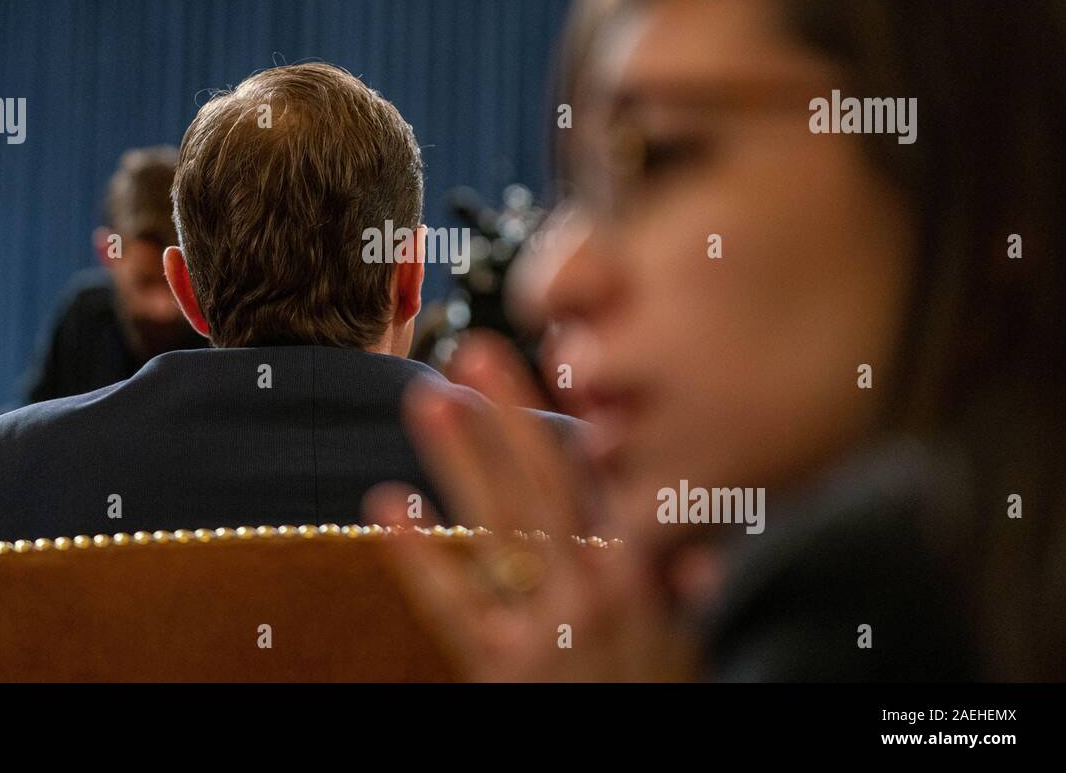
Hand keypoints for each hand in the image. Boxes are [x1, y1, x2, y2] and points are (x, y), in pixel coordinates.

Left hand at [365, 333, 699, 681]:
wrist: (636, 767)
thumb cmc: (662, 695)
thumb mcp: (695, 636)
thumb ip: (690, 581)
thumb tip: (695, 541)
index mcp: (637, 569)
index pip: (593, 475)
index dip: (557, 418)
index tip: (539, 358)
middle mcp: (590, 587)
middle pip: (540, 484)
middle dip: (505, 415)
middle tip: (471, 352)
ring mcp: (543, 625)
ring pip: (496, 526)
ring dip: (459, 460)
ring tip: (429, 400)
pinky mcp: (499, 667)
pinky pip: (453, 604)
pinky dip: (418, 554)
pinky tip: (388, 504)